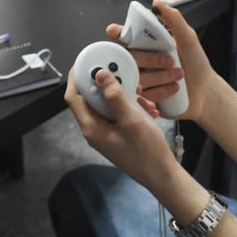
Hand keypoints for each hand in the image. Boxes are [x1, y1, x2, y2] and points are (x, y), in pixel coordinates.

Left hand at [65, 68, 178, 191]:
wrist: (162, 175)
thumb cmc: (147, 151)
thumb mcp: (132, 120)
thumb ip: (114, 96)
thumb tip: (99, 74)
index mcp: (91, 128)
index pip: (73, 98)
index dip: (76, 77)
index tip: (85, 60)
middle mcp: (95, 130)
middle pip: (90, 98)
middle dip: (103, 83)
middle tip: (118, 70)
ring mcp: (106, 132)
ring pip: (107, 104)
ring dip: (121, 94)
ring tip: (139, 90)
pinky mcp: (117, 134)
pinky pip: (118, 113)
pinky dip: (130, 106)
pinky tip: (147, 106)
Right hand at [108, 0, 220, 123]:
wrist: (205, 91)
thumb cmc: (196, 62)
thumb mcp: (188, 38)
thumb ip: (173, 19)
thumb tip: (157, 2)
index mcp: (147, 44)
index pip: (125, 36)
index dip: (117, 33)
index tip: (115, 31)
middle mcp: (140, 61)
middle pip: (130, 57)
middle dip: (151, 59)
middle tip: (171, 60)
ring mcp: (141, 79)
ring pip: (137, 77)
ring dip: (160, 76)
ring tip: (179, 75)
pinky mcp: (145, 97)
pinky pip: (143, 95)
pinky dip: (160, 91)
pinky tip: (174, 88)